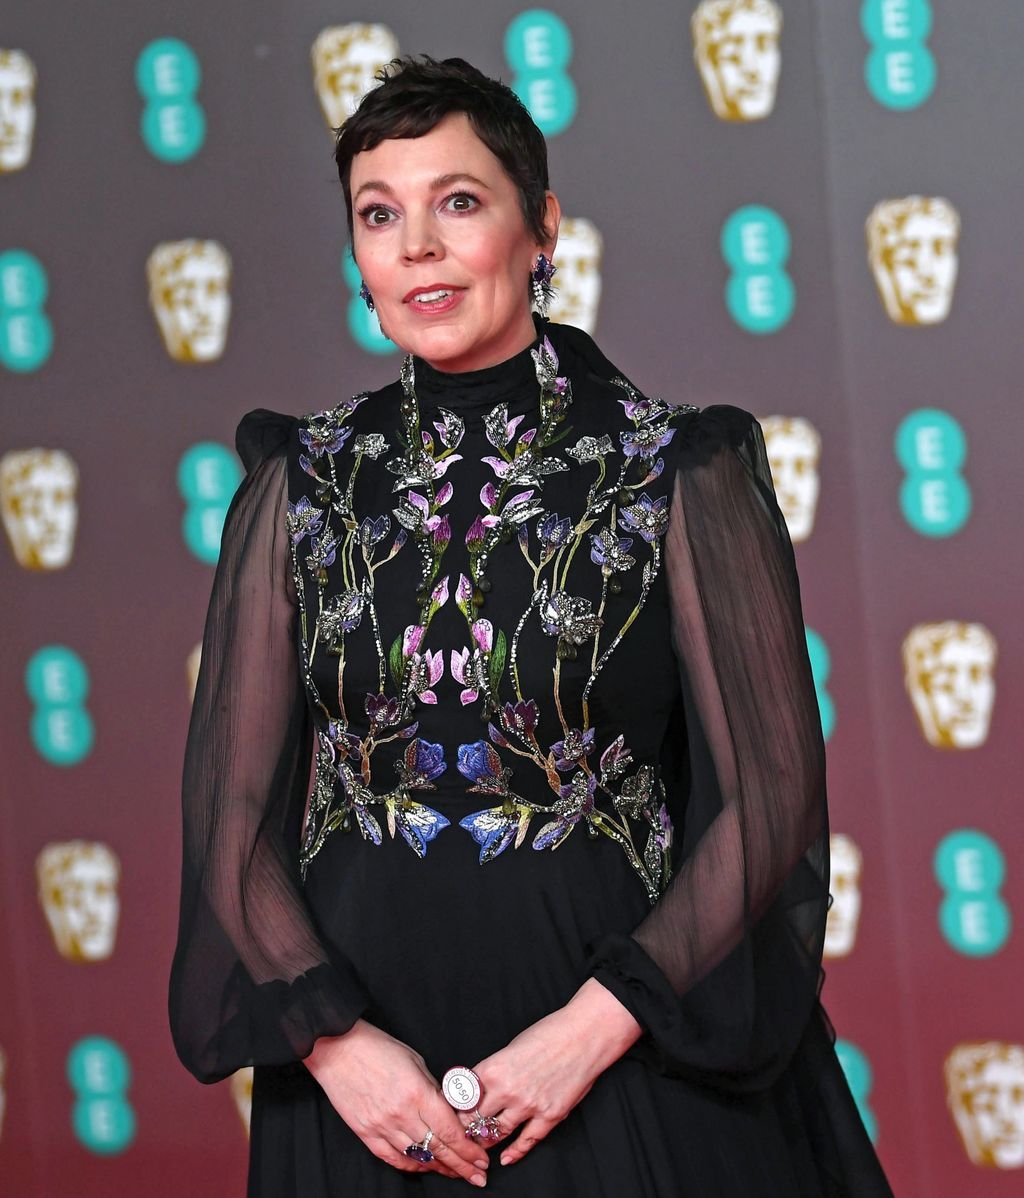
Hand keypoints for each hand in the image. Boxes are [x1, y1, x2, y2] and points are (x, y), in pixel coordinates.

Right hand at [304, 1019, 488, 1186]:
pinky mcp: (365, 1133)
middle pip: (438, 1149)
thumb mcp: (415, 1061)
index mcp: (418, 1093)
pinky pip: (392, 1157)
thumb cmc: (378, 1048)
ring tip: (457, 1173)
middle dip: (462, 1165)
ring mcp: (382, 1127)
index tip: (482, 1159)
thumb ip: (432, 1089)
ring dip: (440, 1167)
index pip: (450, 1131)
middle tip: (479, 1176)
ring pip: (418, 1157)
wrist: (337, 1049)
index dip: (468, 1150)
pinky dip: (411, 1165)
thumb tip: (447, 1110)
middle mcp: (401, 1115)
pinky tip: (425, 1167)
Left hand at [465, 978, 642, 1166]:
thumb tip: (480, 1088)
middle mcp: (507, 1090)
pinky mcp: (549, 1116)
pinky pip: (526, 1141)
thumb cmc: (548, 1033)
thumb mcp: (511, 1047)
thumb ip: (495, 1070)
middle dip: (467, 1127)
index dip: (456, 1108)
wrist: (584, 1035)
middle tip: (462, 1133)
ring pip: (497, 1133)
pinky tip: (506, 1158)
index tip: (452, 1114)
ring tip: (479, 1144)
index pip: (463, 1098)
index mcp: (492, 1069)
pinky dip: (514, 1153)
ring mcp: (528, 1106)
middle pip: (475, 1119)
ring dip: (486, 1140)